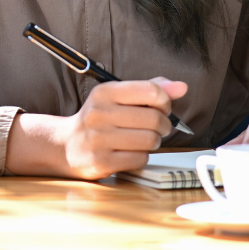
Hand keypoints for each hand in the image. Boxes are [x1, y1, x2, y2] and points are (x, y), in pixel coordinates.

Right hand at [6, 77, 187, 179]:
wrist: (66, 145)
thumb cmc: (100, 119)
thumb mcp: (118, 97)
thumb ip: (150, 89)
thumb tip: (181, 87)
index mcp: (105, 92)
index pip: (150, 90)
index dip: (165, 101)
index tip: (163, 107)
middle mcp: (99, 113)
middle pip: (154, 118)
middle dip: (164, 125)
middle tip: (158, 127)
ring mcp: (99, 139)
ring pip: (150, 140)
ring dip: (154, 142)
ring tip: (145, 139)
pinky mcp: (101, 162)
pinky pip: (140, 159)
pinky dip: (142, 156)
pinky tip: (131, 152)